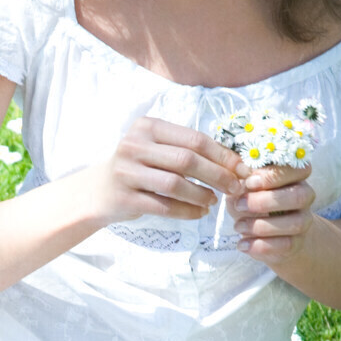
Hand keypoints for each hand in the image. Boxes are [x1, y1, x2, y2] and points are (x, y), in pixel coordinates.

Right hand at [89, 116, 247, 224]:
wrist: (98, 191)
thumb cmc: (138, 168)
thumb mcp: (156, 148)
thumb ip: (186, 149)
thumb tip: (234, 163)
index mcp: (147, 127)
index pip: (194, 139)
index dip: (222, 155)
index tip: (241, 169)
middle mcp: (134, 145)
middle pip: (186, 160)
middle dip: (217, 175)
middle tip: (235, 188)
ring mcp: (127, 172)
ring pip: (175, 184)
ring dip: (201, 195)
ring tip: (213, 201)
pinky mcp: (125, 198)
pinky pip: (164, 206)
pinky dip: (187, 211)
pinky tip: (199, 213)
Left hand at [231, 162, 315, 261]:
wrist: (269, 234)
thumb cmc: (254, 203)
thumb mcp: (245, 189)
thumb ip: (243, 182)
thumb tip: (239, 182)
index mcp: (294, 176)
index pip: (298, 169)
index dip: (274, 175)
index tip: (250, 182)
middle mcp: (304, 196)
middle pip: (298, 196)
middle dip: (265, 201)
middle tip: (239, 204)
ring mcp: (303, 220)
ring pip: (294, 223)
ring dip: (261, 225)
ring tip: (238, 226)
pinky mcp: (296, 243)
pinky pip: (284, 245)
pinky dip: (260, 245)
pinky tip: (242, 244)